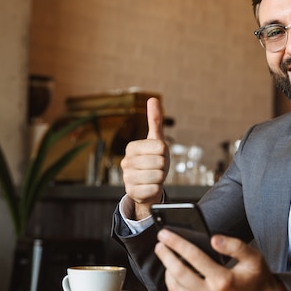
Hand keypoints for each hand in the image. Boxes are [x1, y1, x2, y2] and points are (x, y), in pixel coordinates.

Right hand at [120, 97, 169, 218]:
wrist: (148, 186)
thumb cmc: (154, 161)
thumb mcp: (156, 140)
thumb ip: (155, 120)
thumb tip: (153, 98)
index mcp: (131, 147)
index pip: (160, 147)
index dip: (164, 153)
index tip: (158, 155)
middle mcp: (126, 162)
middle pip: (159, 161)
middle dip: (163, 166)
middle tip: (157, 168)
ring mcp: (127, 178)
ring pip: (158, 175)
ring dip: (161, 178)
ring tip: (154, 177)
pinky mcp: (132, 192)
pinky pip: (154, 189)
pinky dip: (157, 189)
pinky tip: (151, 187)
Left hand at [154, 229, 280, 290]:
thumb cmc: (258, 280)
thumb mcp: (253, 258)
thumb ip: (234, 245)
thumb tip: (213, 238)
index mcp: (223, 281)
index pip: (194, 257)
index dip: (177, 243)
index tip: (165, 234)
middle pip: (179, 273)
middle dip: (166, 256)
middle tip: (160, 244)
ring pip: (176, 289)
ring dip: (167, 271)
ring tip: (166, 258)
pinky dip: (174, 286)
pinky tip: (174, 275)